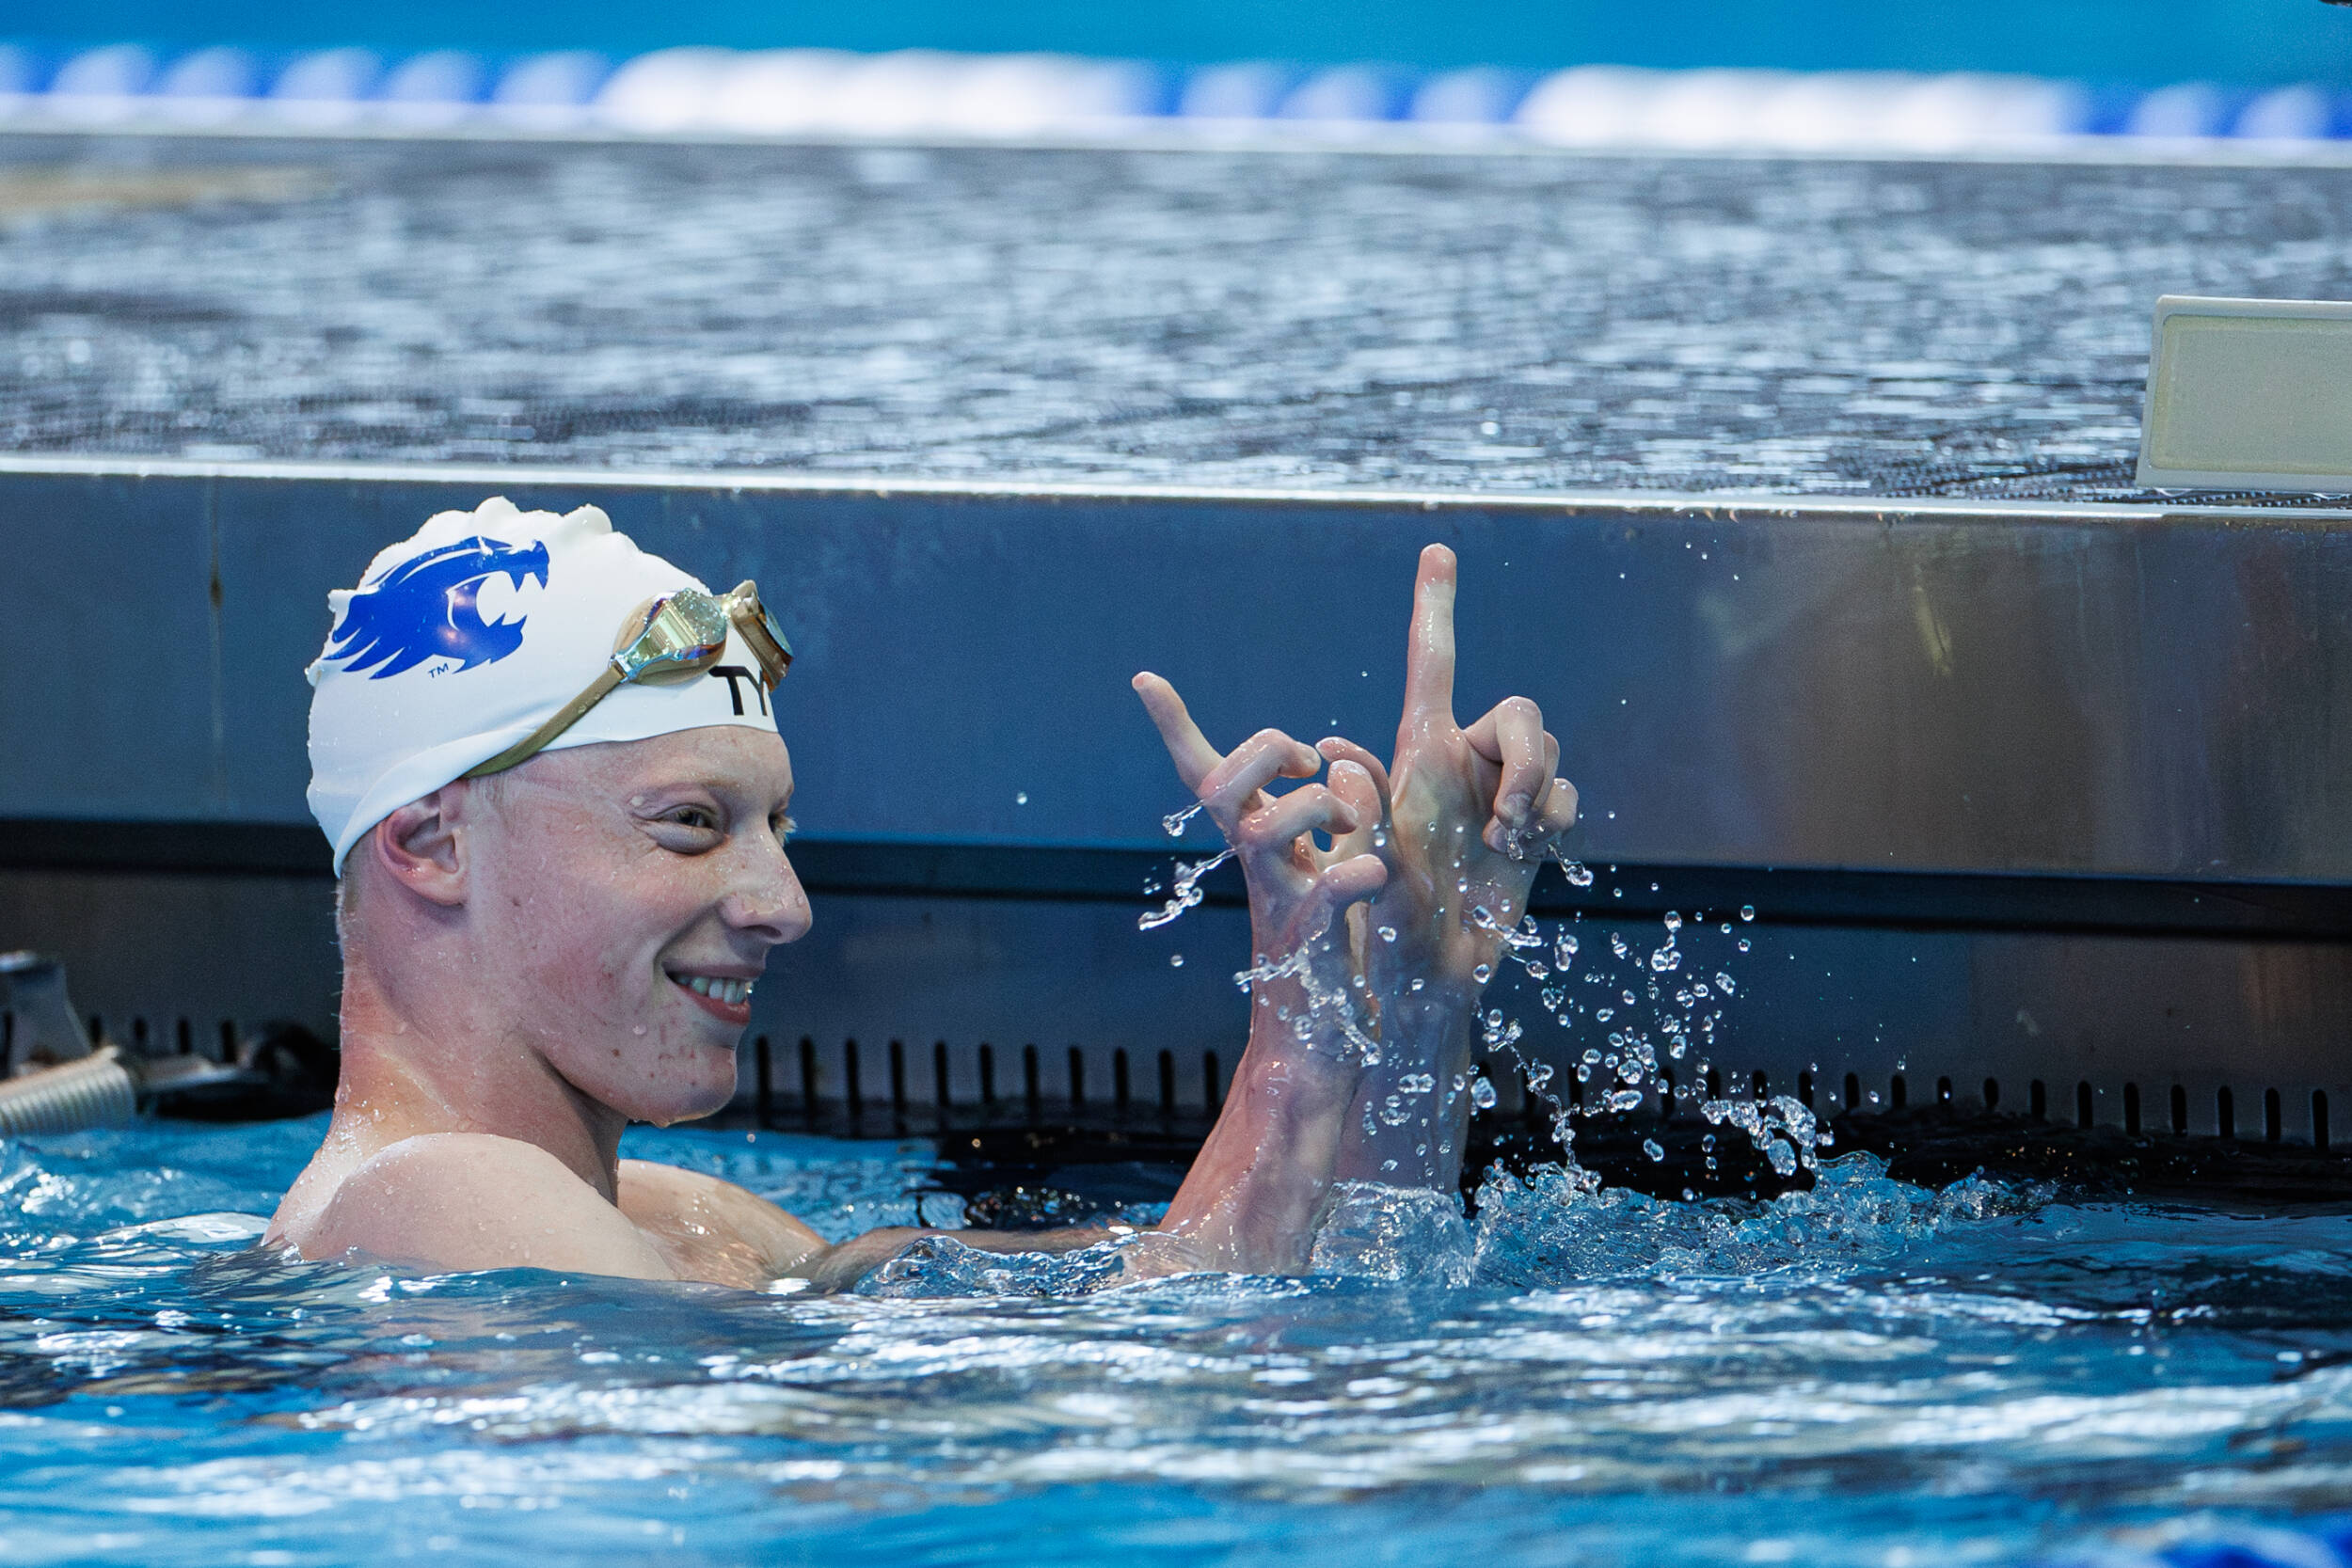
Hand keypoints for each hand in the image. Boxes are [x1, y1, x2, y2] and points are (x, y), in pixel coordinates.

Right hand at [1132, 674, 1387, 1050]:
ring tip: (1355, 823)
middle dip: (1263, 751)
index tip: (1144, 678)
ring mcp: (1278, 909)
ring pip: (1265, 829)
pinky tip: (1375, 875)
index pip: (1209, 776)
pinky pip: (1327, 892)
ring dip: (1317, 805)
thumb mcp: (1330, 871)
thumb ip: (1336, 817)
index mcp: (1263, 849)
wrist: (1325, 1052)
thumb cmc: (1333, 956)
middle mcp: (1259, 872)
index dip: (1177, 728)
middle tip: (1308, 762)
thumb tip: (1340, 757)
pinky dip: (1355, 873)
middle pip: (1221, 786)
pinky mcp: (1312, 949)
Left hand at [1323, 543, 1577, 999]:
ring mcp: (1499, 793)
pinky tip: (1524, 852)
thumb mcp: (1364, 869)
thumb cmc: (1385, 930)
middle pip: (1519, 712)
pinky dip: (1556, 817)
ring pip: (1547, 751)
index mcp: (1417, 756)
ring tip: (1504, 844)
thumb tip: (1338, 748)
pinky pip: (1566, 792)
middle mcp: (1460, 764)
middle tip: (1505, 821)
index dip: (1434, 609)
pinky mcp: (1531, 825)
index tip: (1438, 552)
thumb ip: (1361, 812)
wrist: (1431, 980)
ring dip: (1538, 796)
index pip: (1430, 666)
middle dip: (1525, 755)